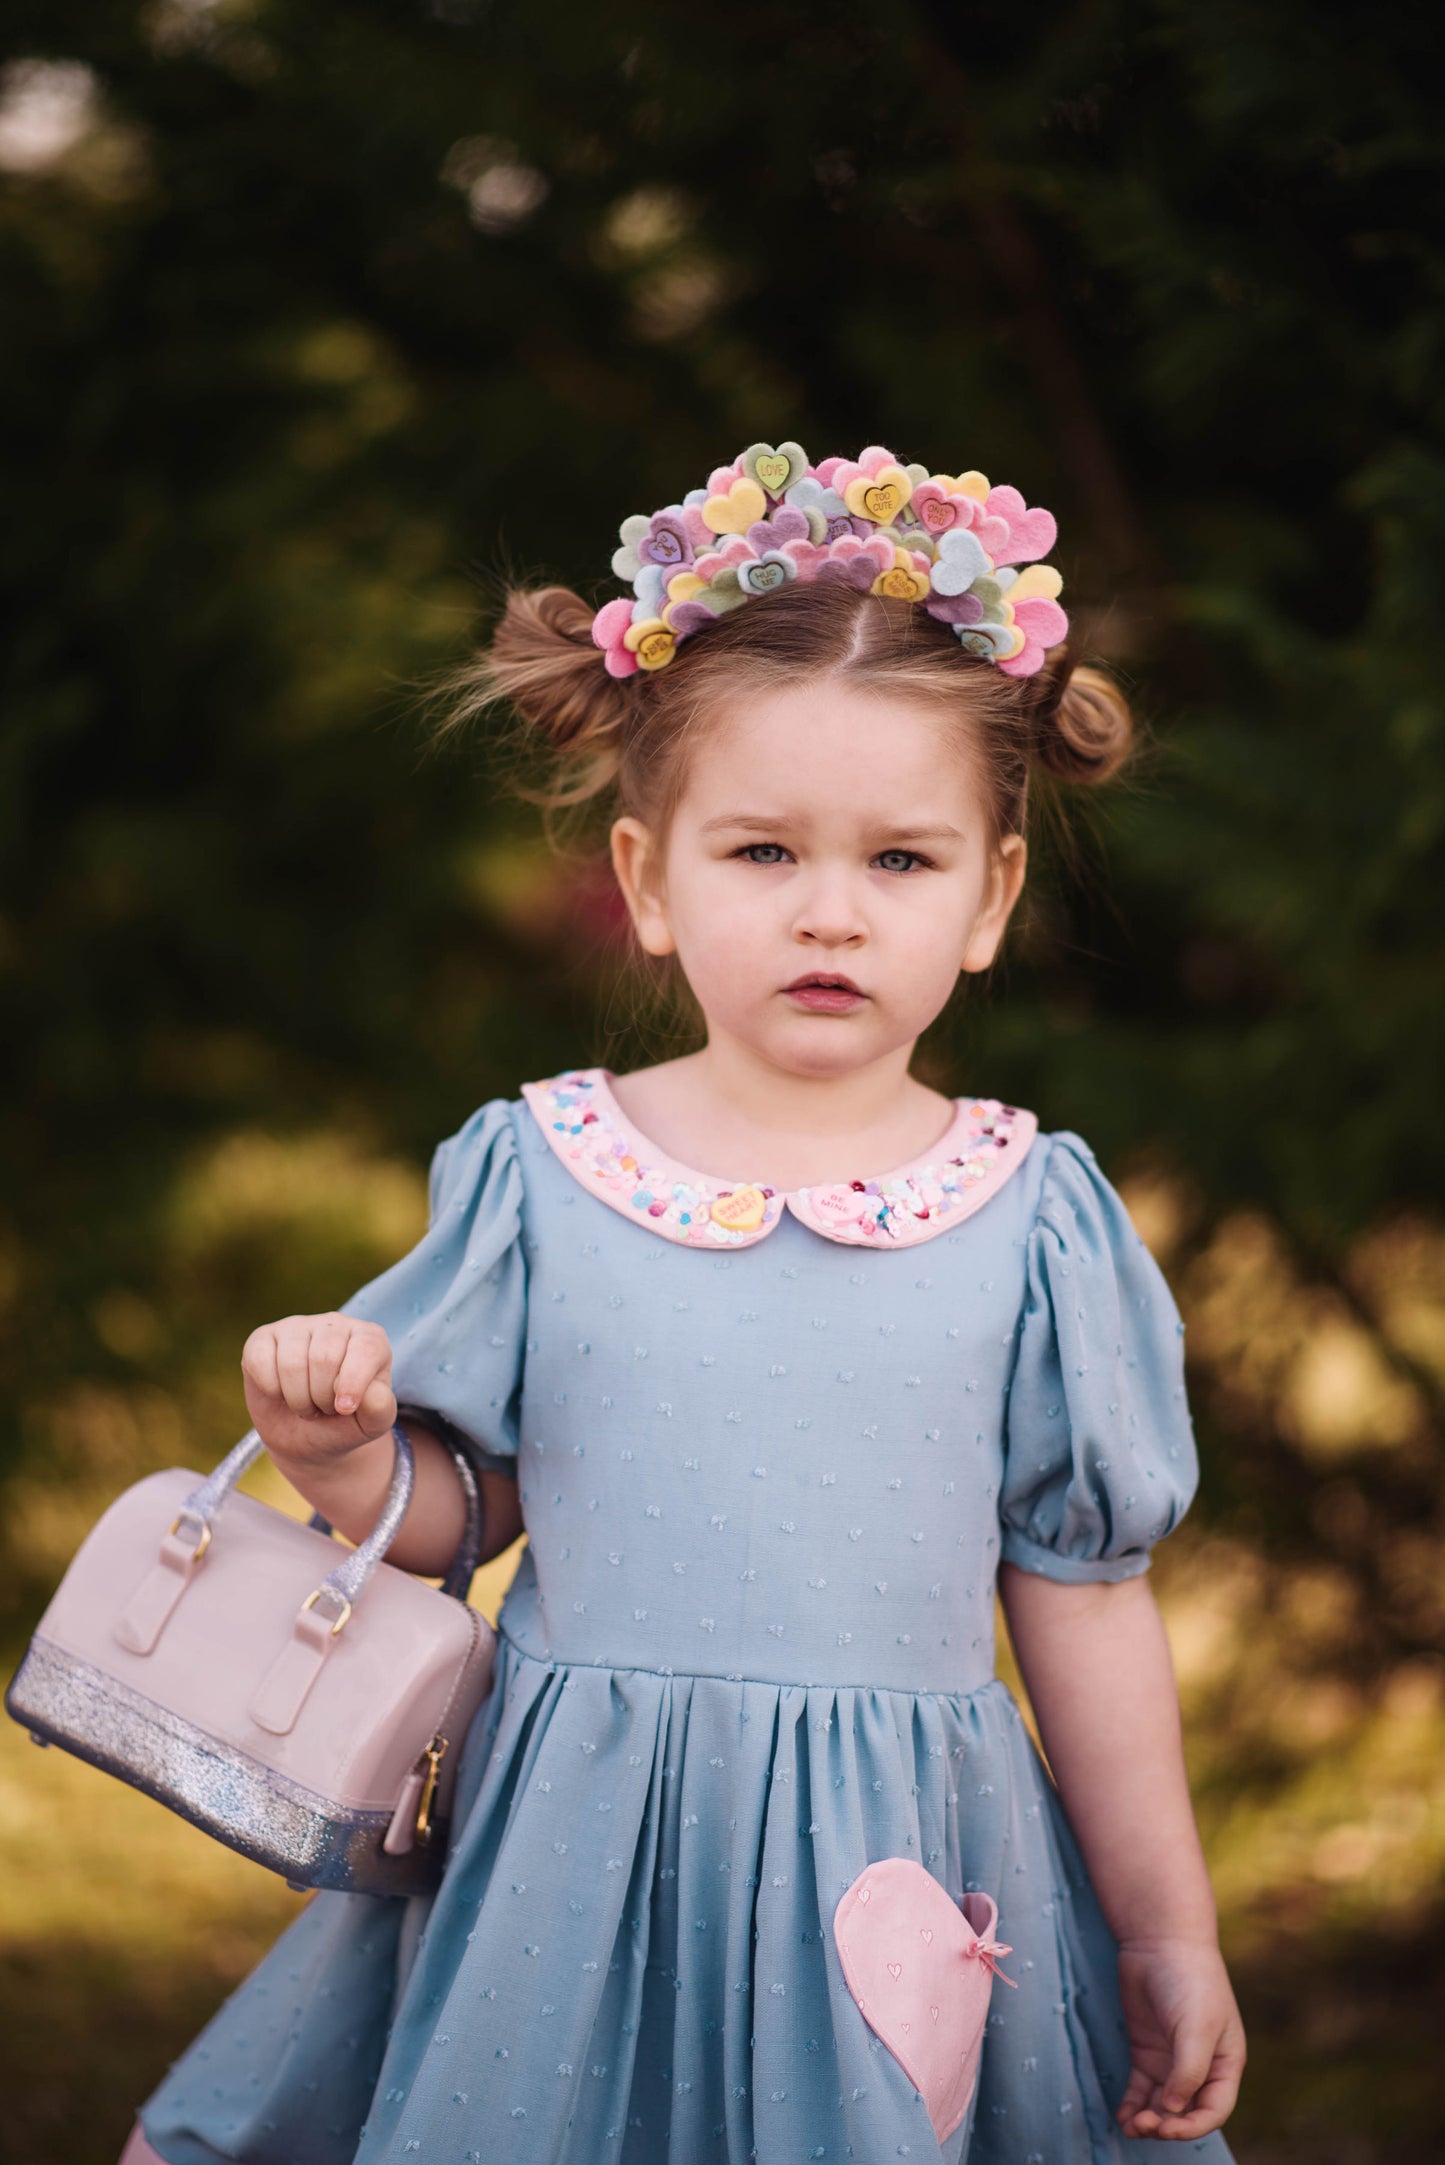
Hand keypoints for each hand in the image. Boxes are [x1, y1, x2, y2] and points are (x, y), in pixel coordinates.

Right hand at [241, 1313, 397, 1465]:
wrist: (305, 1436)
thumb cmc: (344, 1423)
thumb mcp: (371, 1425)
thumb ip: (380, 1410)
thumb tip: (373, 1393)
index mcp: (369, 1339)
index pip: (365, 1350)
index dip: (353, 1385)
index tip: (345, 1410)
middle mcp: (334, 1325)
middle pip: (324, 1358)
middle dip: (322, 1398)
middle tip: (324, 1409)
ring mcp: (297, 1327)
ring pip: (291, 1363)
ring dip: (297, 1398)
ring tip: (306, 1403)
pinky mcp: (263, 1338)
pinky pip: (260, 1360)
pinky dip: (270, 1389)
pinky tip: (280, 1392)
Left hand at [1114, 1937, 1245, 2140]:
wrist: (1161, 1941)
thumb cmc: (1190, 1981)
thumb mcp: (1196, 2027)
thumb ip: (1187, 2071)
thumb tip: (1172, 2110)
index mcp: (1224, 2064)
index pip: (1213, 2110)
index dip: (1192, 2127)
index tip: (1167, 2128)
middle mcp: (1200, 2067)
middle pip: (1186, 2112)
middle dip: (1167, 2125)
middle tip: (1145, 2126)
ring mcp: (1171, 2060)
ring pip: (1161, 2104)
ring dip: (1148, 2120)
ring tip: (1131, 2126)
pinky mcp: (1147, 2050)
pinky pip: (1141, 2088)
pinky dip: (1133, 2104)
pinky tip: (1122, 2116)